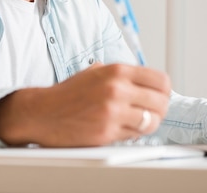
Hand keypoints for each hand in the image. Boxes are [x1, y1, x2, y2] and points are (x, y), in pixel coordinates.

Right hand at [0, 63, 170, 146]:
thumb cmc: (69, 93)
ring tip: (141, 122)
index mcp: (117, 71)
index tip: (161, 95)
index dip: (164, 90)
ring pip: (152, 121)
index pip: (160, 80)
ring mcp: (112, 112)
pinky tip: (125, 129)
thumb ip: (121, 74)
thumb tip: (146, 80)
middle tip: (154, 111)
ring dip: (150, 123)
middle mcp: (117, 89)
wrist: (42, 112)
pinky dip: (134, 134)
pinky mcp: (106, 132)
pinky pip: (134, 135)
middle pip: (161, 102)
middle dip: (160, 108)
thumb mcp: (96, 71)